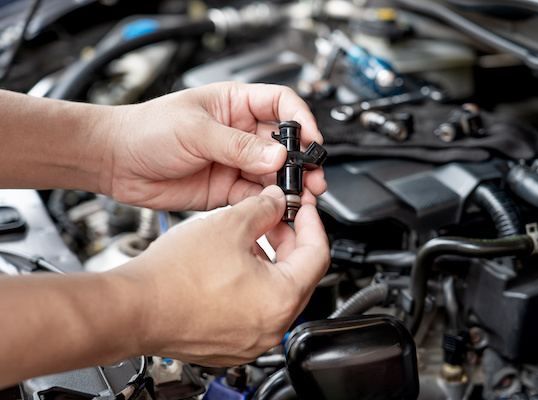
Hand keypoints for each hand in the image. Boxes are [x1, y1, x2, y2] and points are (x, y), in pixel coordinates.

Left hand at [99, 81, 325, 210]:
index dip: (301, 120)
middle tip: (313, 177)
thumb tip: (275, 156)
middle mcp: (240, 133)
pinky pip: (255, 196)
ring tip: (298, 197)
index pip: (281, 104)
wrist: (115, 162)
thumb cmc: (145, 130)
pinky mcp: (226, 188)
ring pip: (273, 174)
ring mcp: (234, 161)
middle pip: (284, 144)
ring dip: (288, 185)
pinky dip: (269, 204)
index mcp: (234, 104)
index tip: (312, 140)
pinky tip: (275, 208)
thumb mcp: (195, 131)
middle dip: (301, 160)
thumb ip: (237, 146)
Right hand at [112, 185, 329, 365]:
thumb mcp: (229, 224)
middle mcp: (272, 327)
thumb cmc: (174, 278)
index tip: (304, 209)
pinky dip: (251, 284)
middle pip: (298, 275)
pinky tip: (232, 263)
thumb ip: (263, 209)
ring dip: (269, 261)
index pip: (318, 254)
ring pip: (274, 293)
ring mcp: (250, 340)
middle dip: (289, 240)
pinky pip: (253, 310)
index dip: (312, 222)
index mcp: (281, 299)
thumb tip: (276, 203)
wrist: (132, 309)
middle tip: (275, 217)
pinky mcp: (229, 344)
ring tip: (249, 236)